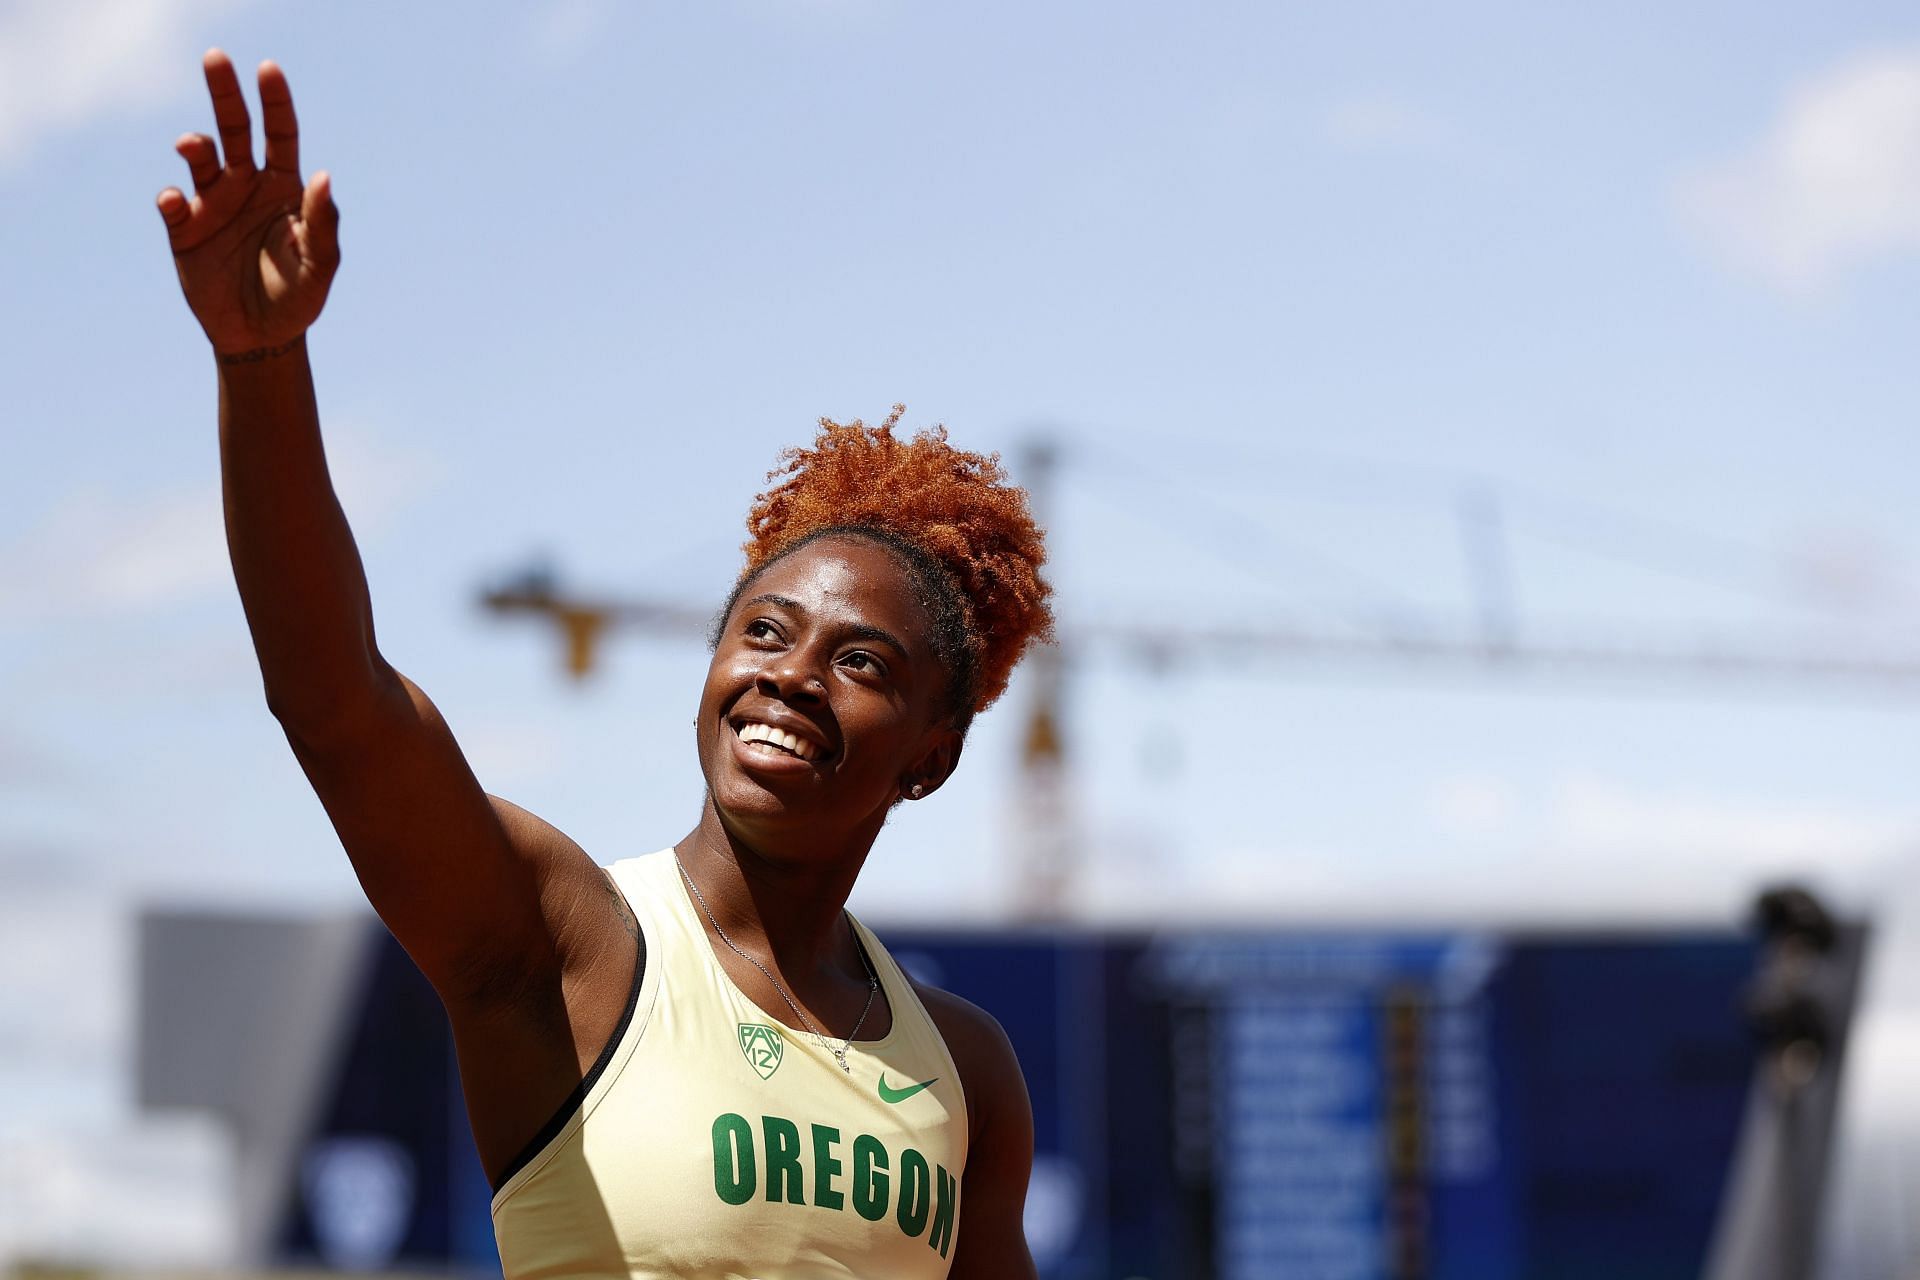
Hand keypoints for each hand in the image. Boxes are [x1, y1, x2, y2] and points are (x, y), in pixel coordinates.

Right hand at [157, 50, 339, 355]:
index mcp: (283, 188)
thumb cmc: (298, 298)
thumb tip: (323, 175)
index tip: (268, 70)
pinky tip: (175, 202)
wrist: (261, 338)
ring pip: (199, 158)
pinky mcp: (183, 230)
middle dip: (225, 93)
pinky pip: (172, 203)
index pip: (280, 135)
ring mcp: (212, 204)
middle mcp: (245, 185)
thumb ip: (323, 224)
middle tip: (215, 58)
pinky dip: (170, 198)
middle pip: (234, 129)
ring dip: (195, 144)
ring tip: (193, 145)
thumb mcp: (320, 266)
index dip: (276, 102)